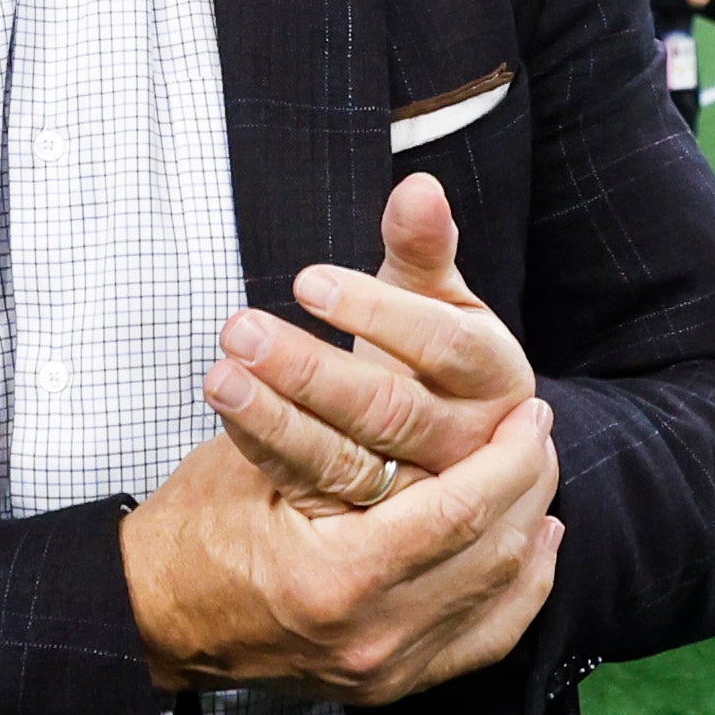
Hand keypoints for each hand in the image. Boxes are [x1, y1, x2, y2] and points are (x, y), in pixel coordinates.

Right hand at [120, 412, 562, 702]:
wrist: (154, 617)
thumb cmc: (196, 528)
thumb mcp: (254, 462)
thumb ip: (327, 425)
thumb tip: (409, 363)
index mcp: (337, 581)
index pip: (462, 512)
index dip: (508, 457)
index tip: (529, 411)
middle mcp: (372, 639)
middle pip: (495, 555)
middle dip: (529, 484)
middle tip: (539, 429)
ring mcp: (385, 672)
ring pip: (501, 599)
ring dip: (530, 529)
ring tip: (538, 473)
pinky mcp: (390, 685)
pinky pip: (484, 640)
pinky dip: (520, 590)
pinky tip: (535, 545)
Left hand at [200, 173, 535, 507]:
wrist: (469, 461)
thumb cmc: (442, 362)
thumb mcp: (442, 303)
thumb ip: (424, 248)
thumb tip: (419, 187)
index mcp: (495, 376)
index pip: (440, 343)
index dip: (377, 313)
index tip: (307, 281)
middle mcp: (470, 444)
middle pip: (391, 410)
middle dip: (310, 371)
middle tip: (240, 331)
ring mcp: (424, 494)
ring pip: (350, 460)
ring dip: (277, 418)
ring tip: (219, 377)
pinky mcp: (378, 528)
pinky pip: (318, 491)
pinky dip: (270, 452)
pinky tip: (230, 415)